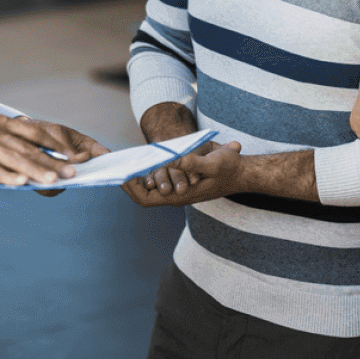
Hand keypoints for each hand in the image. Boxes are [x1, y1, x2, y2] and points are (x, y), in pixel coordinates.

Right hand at [0, 108, 108, 187]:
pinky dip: (5, 176)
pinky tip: (19, 183)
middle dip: (52, 160)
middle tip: (72, 172)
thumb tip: (22, 152)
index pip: (34, 132)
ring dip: (34, 170)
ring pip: (12, 158)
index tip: (72, 154)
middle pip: (28, 147)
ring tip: (52, 180)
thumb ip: (0, 137)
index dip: (54, 143)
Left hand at [122, 141, 242, 206]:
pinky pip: (159, 181)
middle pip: (144, 195)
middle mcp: (176, 196)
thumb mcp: (214, 162)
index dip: (131, 189)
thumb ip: (192, 162)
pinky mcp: (181, 183)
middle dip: (129, 183)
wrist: (242, 172)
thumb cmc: (229, 168)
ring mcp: (177, 191)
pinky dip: (148, 173)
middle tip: (117, 166)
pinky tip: (142, 161)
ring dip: (136, 178)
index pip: (146, 199)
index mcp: (180, 197)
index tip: (121, 175)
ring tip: (123, 163)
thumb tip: (171, 159)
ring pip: (150, 189)